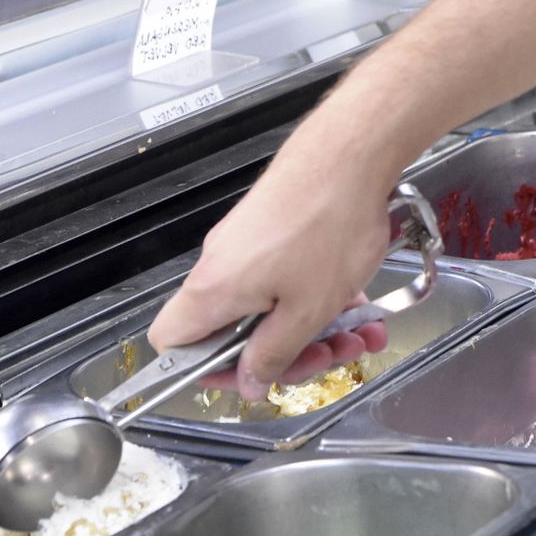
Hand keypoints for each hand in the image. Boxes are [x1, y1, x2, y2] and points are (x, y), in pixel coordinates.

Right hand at [148, 128, 394, 400]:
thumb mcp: (307, 311)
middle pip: (235, 331)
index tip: (255, 378)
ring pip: (272, 306)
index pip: (173, 344)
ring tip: (360, 332)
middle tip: (328, 355)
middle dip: (288, 352)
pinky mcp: (274, 230)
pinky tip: (363, 302)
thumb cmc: (328, 223)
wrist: (351, 152)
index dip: (209, 372)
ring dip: (316, 328)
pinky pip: (291, 278)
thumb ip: (273, 354)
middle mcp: (221, 266)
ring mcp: (248, 245)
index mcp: (214, 291)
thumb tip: (249, 383)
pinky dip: (323, 296)